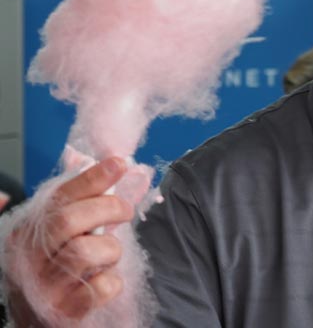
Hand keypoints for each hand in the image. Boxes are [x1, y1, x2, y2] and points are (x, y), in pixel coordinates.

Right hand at [6, 157, 133, 323]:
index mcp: (26, 232)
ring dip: (110, 248)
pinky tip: (104, 280)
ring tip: (108, 254)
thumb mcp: (55, 237)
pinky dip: (113, 281)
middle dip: (108, 208)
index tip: (119, 164)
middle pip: (70, 219)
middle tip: (125, 210)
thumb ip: (76, 207)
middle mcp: (29, 258)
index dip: (92, 178)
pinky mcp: (65, 310)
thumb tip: (112, 167)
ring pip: (87, 251)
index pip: (58, 197)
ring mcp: (45, 286)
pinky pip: (102, 286)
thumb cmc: (55, 271)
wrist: (37, 321)